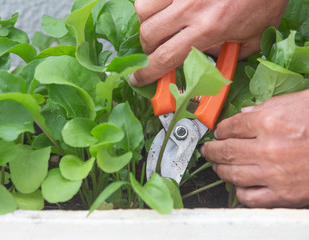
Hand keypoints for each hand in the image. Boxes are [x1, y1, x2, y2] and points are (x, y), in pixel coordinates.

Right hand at [130, 0, 288, 85]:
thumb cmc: (265, 0)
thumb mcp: (254, 36)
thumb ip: (229, 54)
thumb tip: (207, 60)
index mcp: (209, 28)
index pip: (166, 57)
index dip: (147, 72)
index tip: (138, 79)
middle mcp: (192, 8)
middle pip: (149, 34)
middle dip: (148, 49)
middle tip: (157, 51)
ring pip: (143, 11)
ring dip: (147, 23)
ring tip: (159, 27)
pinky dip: (151, 4)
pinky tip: (163, 8)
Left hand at [201, 89, 308, 207]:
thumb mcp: (299, 102)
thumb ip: (268, 107)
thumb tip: (244, 114)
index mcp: (270, 121)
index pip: (230, 126)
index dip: (219, 129)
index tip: (218, 132)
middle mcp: (268, 148)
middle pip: (225, 150)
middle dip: (211, 151)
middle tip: (207, 150)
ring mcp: (274, 174)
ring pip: (232, 174)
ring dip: (219, 169)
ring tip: (216, 166)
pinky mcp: (284, 195)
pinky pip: (250, 197)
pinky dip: (239, 192)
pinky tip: (238, 185)